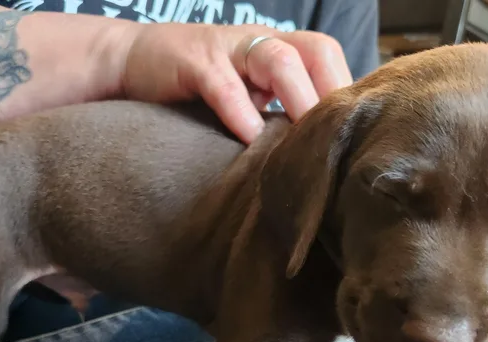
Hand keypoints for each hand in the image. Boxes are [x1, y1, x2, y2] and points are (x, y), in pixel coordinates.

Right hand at [120, 23, 353, 143]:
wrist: (132, 62)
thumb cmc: (197, 88)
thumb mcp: (245, 96)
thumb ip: (276, 111)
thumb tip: (316, 154)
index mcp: (277, 49)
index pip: (327, 57)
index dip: (346, 90)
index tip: (355, 132)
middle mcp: (259, 42)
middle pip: (315, 51)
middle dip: (331, 94)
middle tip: (336, 140)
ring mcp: (228, 48)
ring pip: (278, 60)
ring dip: (298, 101)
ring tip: (303, 141)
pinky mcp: (194, 60)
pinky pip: (225, 84)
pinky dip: (241, 113)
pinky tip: (250, 140)